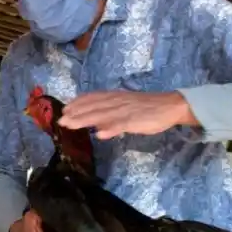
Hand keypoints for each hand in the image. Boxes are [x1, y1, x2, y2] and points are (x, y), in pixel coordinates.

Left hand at [57, 91, 195, 138]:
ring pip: (102, 115)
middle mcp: (117, 102)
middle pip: (93, 107)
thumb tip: (95, 124)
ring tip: (70, 124)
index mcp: (115, 97)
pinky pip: (121, 125)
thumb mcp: (126, 106)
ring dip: (85, 119)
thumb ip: (111, 113)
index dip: (78, 103)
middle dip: (76, 113)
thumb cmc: (148, 108)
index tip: (65, 109)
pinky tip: (99, 134)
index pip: (93, 98)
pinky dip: (110, 129)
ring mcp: (125, 111)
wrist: (171, 105)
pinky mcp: (135, 121)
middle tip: (60, 120)